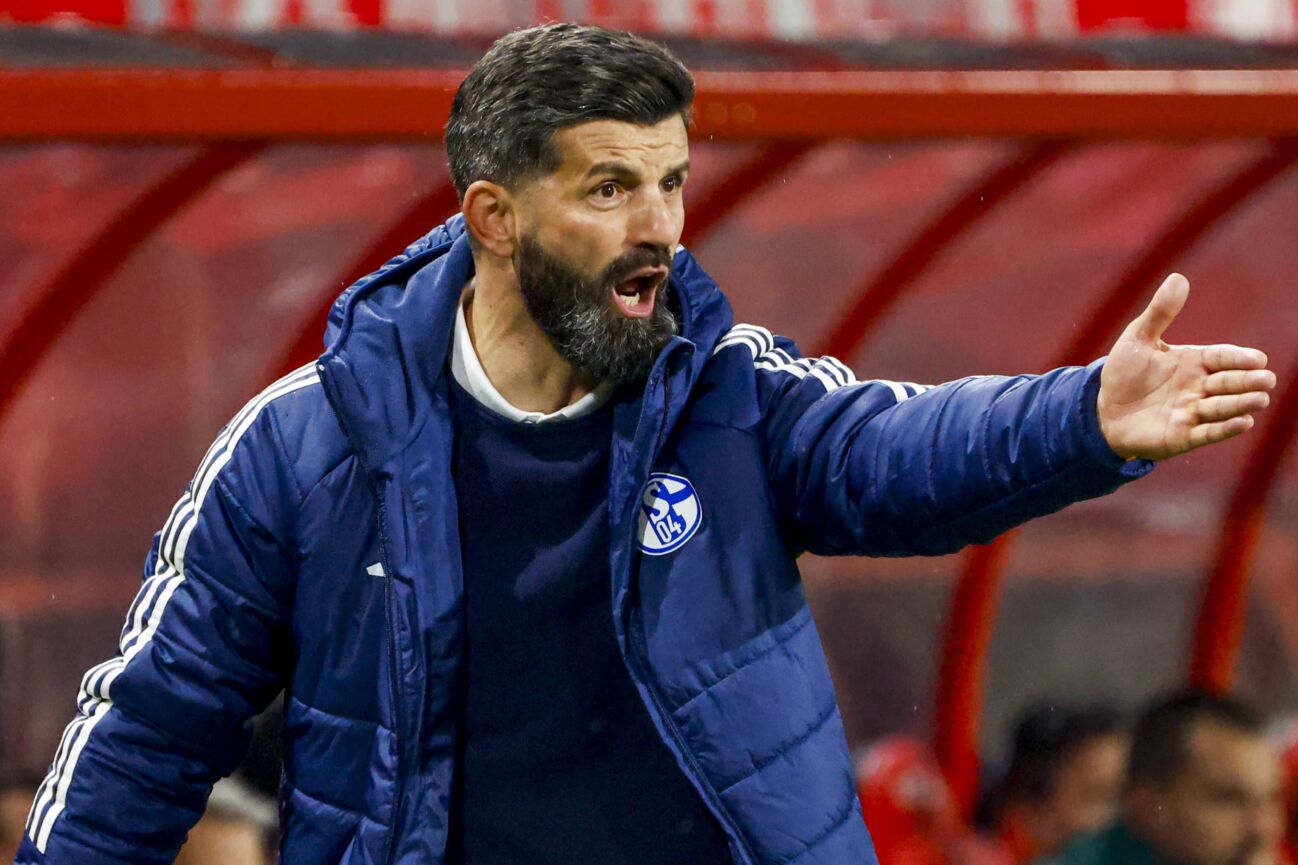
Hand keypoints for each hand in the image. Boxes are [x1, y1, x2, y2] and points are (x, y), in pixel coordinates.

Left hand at [1097, 274, 1275, 460]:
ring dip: (1241, 404)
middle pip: (1228, 382)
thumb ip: (1159, 313)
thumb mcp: (1137, 339)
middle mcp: (1198, 387)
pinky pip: (1208, 432)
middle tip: (1266, 379)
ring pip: (1222, 407)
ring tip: (1260, 399)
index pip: (1222, 358)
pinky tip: (1243, 422)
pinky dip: (1225, 428)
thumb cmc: (1124, 373)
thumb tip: (1178, 278)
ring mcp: (1192, 412)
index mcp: (1193, 362)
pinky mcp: (1183, 436)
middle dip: (1248, 381)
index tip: (1257, 358)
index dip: (1239, 358)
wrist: (1103, 409)